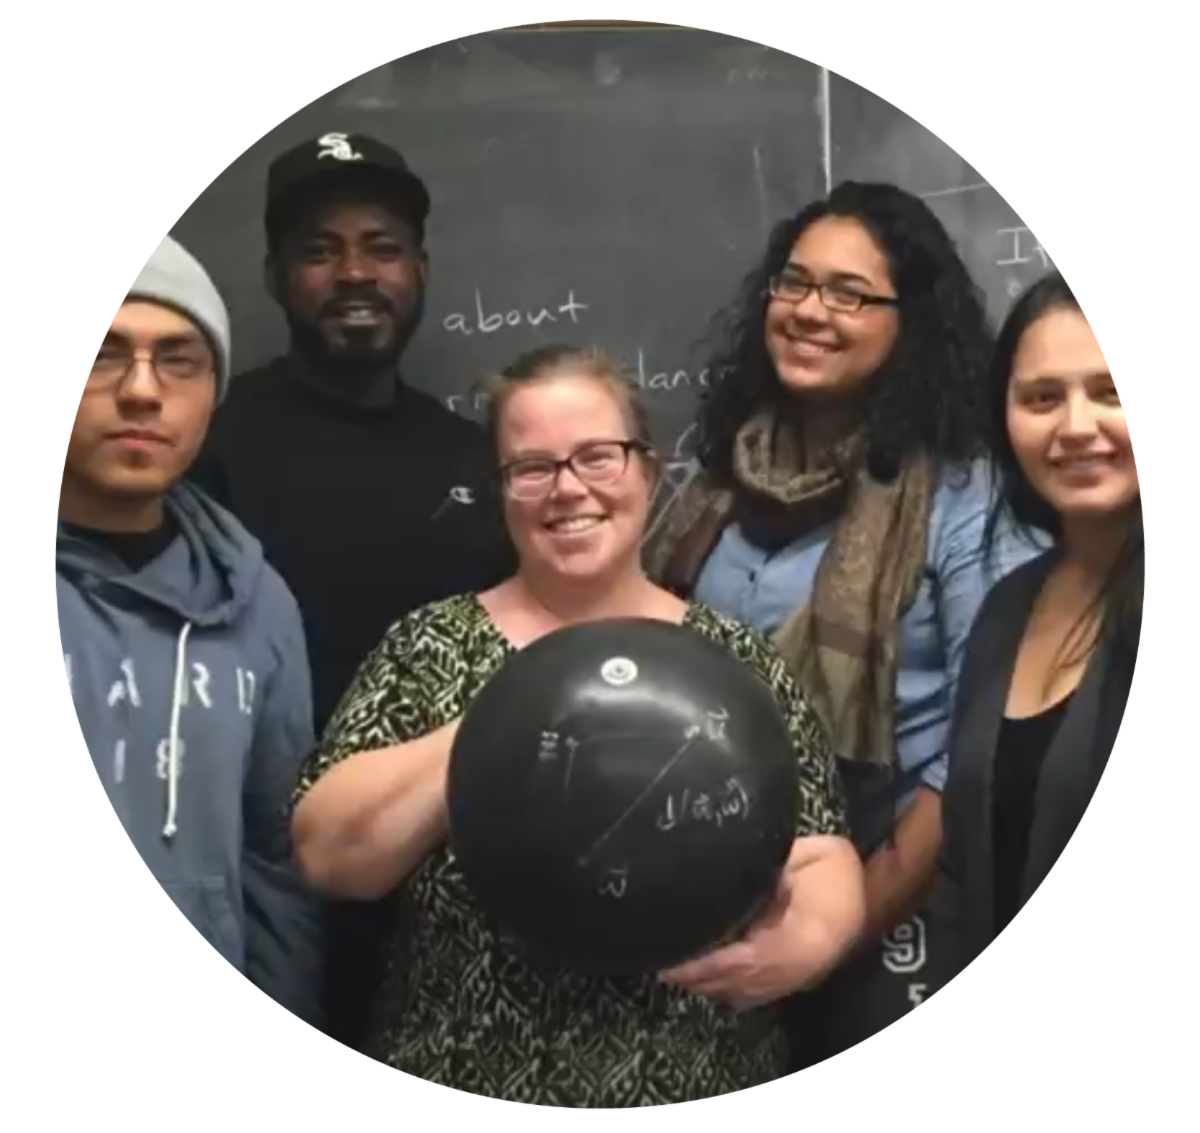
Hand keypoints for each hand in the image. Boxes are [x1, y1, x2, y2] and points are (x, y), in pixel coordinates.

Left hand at [658, 836, 855, 1008]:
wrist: (867, 888)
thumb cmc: (836, 869)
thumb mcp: (807, 854)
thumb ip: (770, 867)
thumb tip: (729, 870)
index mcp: (803, 938)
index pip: (749, 959)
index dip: (712, 965)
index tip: (678, 961)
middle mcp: (800, 968)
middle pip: (740, 984)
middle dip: (701, 978)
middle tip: (663, 965)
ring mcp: (798, 979)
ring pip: (745, 993)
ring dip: (710, 985)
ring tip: (674, 971)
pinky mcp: (794, 979)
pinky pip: (755, 993)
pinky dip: (727, 988)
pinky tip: (703, 979)